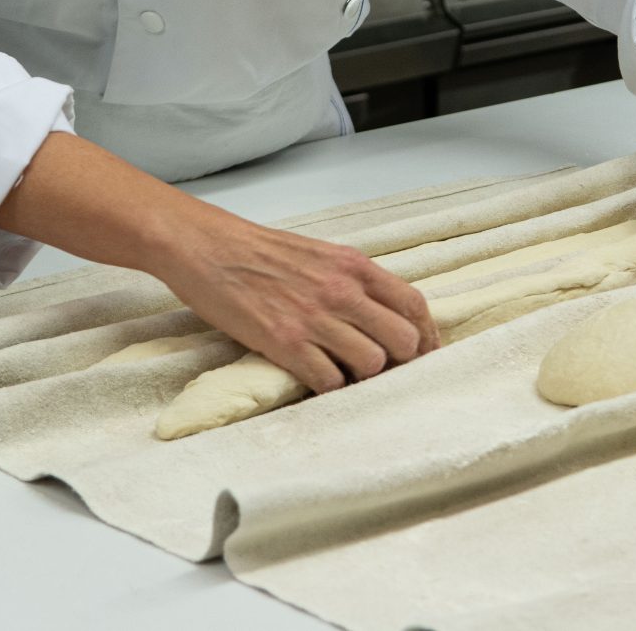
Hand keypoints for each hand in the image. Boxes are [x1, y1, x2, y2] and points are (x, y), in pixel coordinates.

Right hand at [151, 209, 440, 392]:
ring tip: (344, 374)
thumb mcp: (320, 253)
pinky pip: (328, 380)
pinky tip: (316, 378)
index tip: (426, 355)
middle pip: (404, 341)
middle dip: (399, 362)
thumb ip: (354, 281)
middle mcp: (342, 291)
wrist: (207, 247)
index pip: (414, 305)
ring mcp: (314, 318)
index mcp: (354, 266)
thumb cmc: (261, 251)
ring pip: (372, 364)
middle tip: (382, 371)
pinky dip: (328, 387)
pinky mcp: (284, 342)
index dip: (428, 337)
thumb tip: (382, 316)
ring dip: (362, 377)